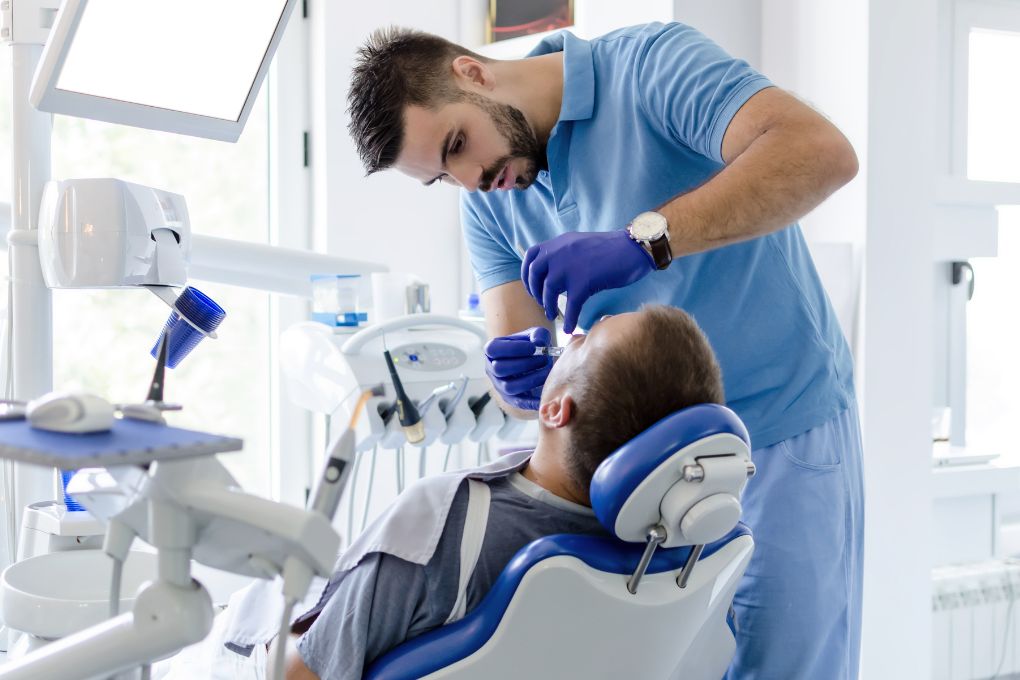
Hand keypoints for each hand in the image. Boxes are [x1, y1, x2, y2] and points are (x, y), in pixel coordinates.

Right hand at [483, 326, 553, 410]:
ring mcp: (499, 385)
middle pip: (500, 369)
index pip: (493, 349)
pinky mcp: (510, 398)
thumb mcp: (535, 335)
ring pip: (509, 387)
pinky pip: (518, 402)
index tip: (533, 347)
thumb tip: (539, 343)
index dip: (513, 348)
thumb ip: (538, 334)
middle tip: (544, 359)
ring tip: (546, 372)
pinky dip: (531, 401)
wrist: (533, 361)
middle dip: (525, 364)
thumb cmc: (531, 346)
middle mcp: (492, 368)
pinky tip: (544, 395)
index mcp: (492, 350)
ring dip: (530, 380)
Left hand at [521, 230, 654, 332]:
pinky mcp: (584, 281)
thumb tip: (554, 270)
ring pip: (549, 290)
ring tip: (552, 314)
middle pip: (535, 273)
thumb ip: (565, 253)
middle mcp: (560, 252)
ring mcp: (570, 266)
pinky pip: (571, 305)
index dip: (527, 273)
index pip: (532, 255)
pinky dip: (569, 319)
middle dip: (534, 291)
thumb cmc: (612, 248)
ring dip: (548, 305)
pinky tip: (569, 327)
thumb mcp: (580, 243)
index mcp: (559, 243)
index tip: (531, 286)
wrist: (633, 247)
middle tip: (541, 302)